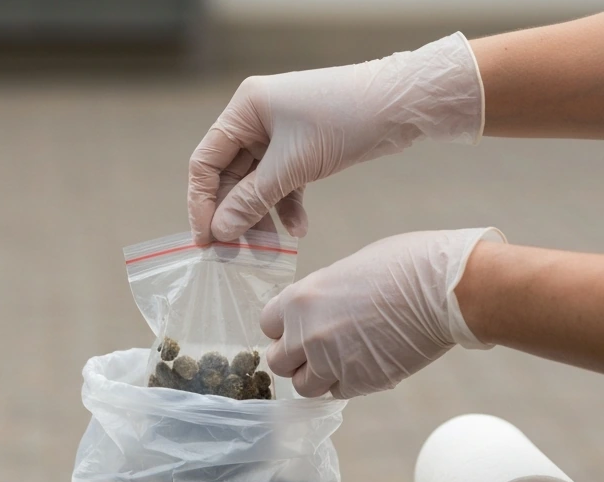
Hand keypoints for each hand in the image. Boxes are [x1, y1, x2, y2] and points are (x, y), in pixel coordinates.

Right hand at [188, 33, 483, 244]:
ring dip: (262, 218)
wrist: (402, 104)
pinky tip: (299, 230)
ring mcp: (279, 134)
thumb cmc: (344, 121)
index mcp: (244, 109)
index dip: (202, 204)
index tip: (207, 241)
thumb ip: (251, 201)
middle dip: (236, 217)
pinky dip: (287, 208)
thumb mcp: (292, 166)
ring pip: (258, 185)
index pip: (205, 163)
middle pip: (231, 178)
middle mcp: (256, 119)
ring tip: (271, 250)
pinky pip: (283, 184)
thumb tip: (220, 232)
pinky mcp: (302, 148)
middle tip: (236, 254)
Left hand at [261, 228, 504, 398]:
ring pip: (303, 386)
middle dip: (295, 358)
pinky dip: (347, 383)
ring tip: (342, 361)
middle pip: (277, 362)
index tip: (298, 329)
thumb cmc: (404, 266)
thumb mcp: (347, 269)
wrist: (444, 290)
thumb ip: (322, 297)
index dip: (283, 329)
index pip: (267, 326)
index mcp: (300, 300)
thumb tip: (319, 312)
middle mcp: (307, 336)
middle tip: (317, 350)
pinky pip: (338, 392)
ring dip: (317, 377)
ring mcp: (331, 364)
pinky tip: (366, 364)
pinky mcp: (359, 383)